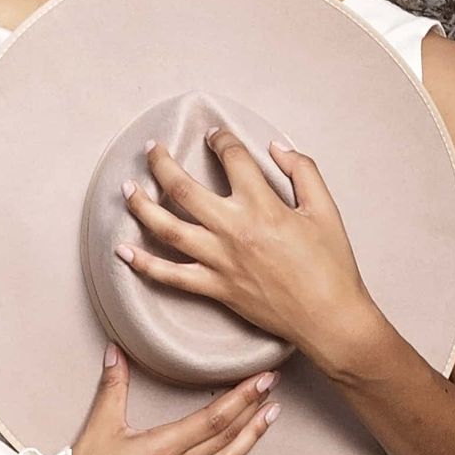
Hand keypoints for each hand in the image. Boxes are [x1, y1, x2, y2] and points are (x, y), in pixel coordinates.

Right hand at [69, 344, 281, 454]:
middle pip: (226, 437)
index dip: (242, 397)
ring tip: (271, 417)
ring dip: (252, 439)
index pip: (214, 419)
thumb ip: (113, 385)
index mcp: (163, 448)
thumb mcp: (100, 424)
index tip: (262, 380)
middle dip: (253, 410)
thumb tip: (116, 351)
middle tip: (274, 388)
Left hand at [116, 126, 379, 373]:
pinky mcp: (216, 288)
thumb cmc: (331, 265)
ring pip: (168, 229)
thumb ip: (302, 171)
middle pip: (184, 189)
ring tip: (127, 188)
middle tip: (151, 149)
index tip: (215, 136)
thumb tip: (276, 147)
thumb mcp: (325, 209)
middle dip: (162, 164)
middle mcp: (234, 230)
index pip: (232, 159)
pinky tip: (123, 252)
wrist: (328, 318)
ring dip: (142, 206)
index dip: (220, 140)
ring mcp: (220, 261)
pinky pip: (171, 276)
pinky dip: (145, 265)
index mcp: (263, 206)